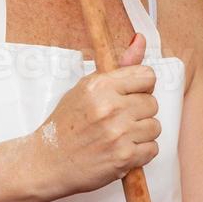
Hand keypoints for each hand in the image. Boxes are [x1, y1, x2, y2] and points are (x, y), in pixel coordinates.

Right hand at [34, 33, 160, 195]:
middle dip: (140, 113)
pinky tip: (122, 150)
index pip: (147, 76)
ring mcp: (118, 133)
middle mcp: (110, 107)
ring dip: (141, 134)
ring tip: (120, 136)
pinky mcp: (123, 157)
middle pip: (153, 103)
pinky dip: (141, 153)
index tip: (132, 96)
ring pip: (155, 127)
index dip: (142, 87)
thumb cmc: (66, 125)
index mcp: (100, 86)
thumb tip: (140, 40)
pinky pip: (152, 149)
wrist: (47, 162)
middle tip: (120, 120)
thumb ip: (120, 68)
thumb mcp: (86, 89)